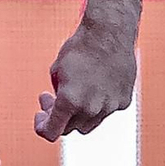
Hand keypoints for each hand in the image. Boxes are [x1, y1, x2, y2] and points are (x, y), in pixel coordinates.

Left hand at [34, 15, 137, 141]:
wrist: (109, 32)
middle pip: (70, 128)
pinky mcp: (124, 101)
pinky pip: (107, 111)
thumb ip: (58, 95)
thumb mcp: (57, 71)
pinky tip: (95, 85)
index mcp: (69, 101)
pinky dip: (98, 105)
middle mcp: (91, 108)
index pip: (51, 133)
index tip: (41, 115)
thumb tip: (60, 106)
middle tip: (52, 99)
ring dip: (78, 113)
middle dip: (59, 117)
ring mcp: (110, 107)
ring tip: (75, 91)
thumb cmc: (80, 47)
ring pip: (89, 123)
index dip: (42, 127)